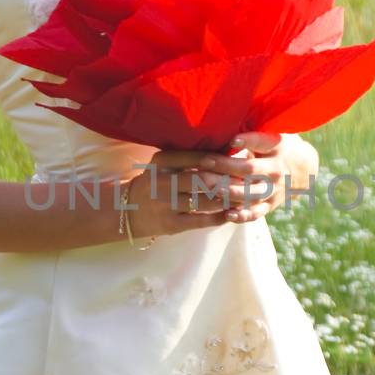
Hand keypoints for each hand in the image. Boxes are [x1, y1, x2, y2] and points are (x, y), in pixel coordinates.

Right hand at [121, 148, 236, 238]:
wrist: (127, 210)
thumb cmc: (155, 182)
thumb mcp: (165, 164)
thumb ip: (190, 157)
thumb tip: (228, 150)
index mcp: (162, 161)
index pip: (198, 157)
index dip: (222, 160)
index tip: (240, 161)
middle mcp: (163, 181)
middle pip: (204, 179)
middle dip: (228, 180)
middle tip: (247, 180)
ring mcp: (166, 204)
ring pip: (205, 201)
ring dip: (228, 200)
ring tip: (244, 196)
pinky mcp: (171, 224)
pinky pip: (202, 220)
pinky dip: (220, 217)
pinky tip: (232, 213)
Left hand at [195, 131, 319, 223]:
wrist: (303, 168)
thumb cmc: (276, 145)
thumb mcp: (272, 132)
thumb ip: (252, 128)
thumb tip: (222, 116)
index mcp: (276, 146)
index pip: (261, 142)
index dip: (247, 140)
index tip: (231, 139)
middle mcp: (276, 168)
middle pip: (250, 169)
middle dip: (226, 166)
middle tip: (203, 163)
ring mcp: (274, 189)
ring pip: (251, 192)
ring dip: (231, 192)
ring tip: (212, 189)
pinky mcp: (271, 204)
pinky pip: (257, 213)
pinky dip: (243, 215)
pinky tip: (227, 214)